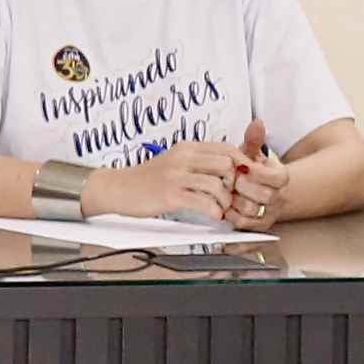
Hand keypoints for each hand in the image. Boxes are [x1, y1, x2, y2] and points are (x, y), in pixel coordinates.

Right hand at [87, 140, 235, 220]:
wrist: (117, 188)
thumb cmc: (147, 179)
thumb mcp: (174, 162)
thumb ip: (198, 162)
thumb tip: (229, 168)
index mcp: (186, 148)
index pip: (226, 149)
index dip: (242, 164)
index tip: (246, 178)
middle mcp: (182, 158)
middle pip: (227, 164)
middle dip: (236, 183)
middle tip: (234, 195)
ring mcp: (176, 176)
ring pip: (217, 184)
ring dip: (225, 201)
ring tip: (222, 208)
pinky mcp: (170, 195)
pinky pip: (203, 202)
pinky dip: (215, 211)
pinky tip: (214, 215)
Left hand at [225, 120, 292, 229]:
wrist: (259, 189)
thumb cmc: (253, 170)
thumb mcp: (253, 153)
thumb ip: (254, 139)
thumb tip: (257, 123)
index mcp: (281, 178)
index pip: (275, 177)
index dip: (256, 172)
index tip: (240, 166)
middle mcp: (278, 197)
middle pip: (264, 195)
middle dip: (242, 186)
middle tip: (227, 179)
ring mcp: (269, 212)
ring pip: (253, 210)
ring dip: (234, 201)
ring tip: (222, 192)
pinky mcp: (257, 225)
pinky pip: (244, 224)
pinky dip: (230, 216)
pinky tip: (221, 206)